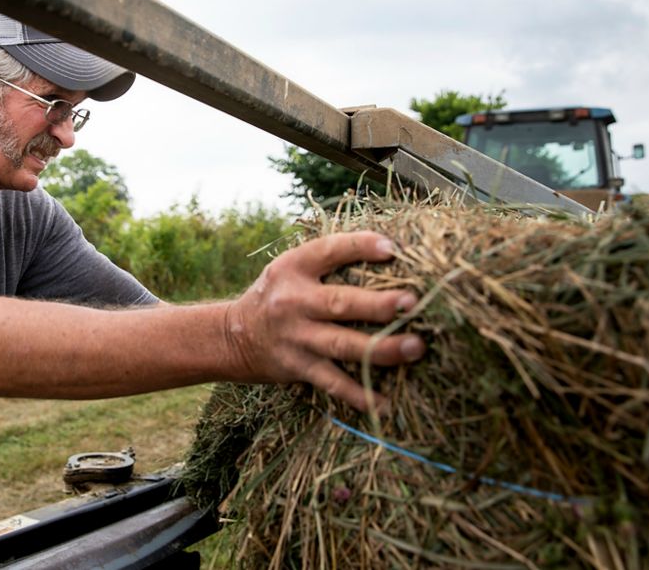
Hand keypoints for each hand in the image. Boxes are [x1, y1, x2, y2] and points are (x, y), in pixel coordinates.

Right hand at [224, 230, 423, 411]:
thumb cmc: (278, 294)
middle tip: (413, 304)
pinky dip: (358, 394)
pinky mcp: (298, 366)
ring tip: (415, 348)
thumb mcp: (292, 266)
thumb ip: (329, 258)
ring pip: (342, 345)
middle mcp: (293, 301)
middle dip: (379, 305)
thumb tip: (390, 249)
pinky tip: (385, 402)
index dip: (361, 247)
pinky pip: (332, 382)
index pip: (329, 250)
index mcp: (294, 267)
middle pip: (341, 303)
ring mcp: (296, 337)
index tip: (393, 249)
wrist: (233, 336)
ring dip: (381, 348)